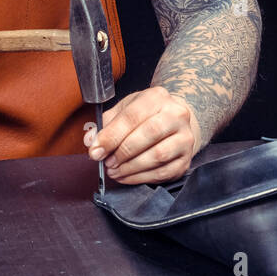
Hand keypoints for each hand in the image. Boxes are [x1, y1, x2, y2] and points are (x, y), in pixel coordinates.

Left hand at [85, 85, 200, 184]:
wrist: (174, 123)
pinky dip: (141, 178)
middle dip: (122, 152)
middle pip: (149, 134)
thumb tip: (90, 141)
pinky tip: (127, 176)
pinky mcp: (186, 159)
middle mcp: (177, 115)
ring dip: (131, 167)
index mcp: (157, 97)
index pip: (132, 116)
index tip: (96, 151)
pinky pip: (163, 172)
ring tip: (115, 170)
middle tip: (107, 162)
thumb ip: (105, 125)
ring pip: (158, 155)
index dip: (111, 136)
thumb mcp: (125, 110)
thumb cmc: (146, 116)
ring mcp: (185, 138)